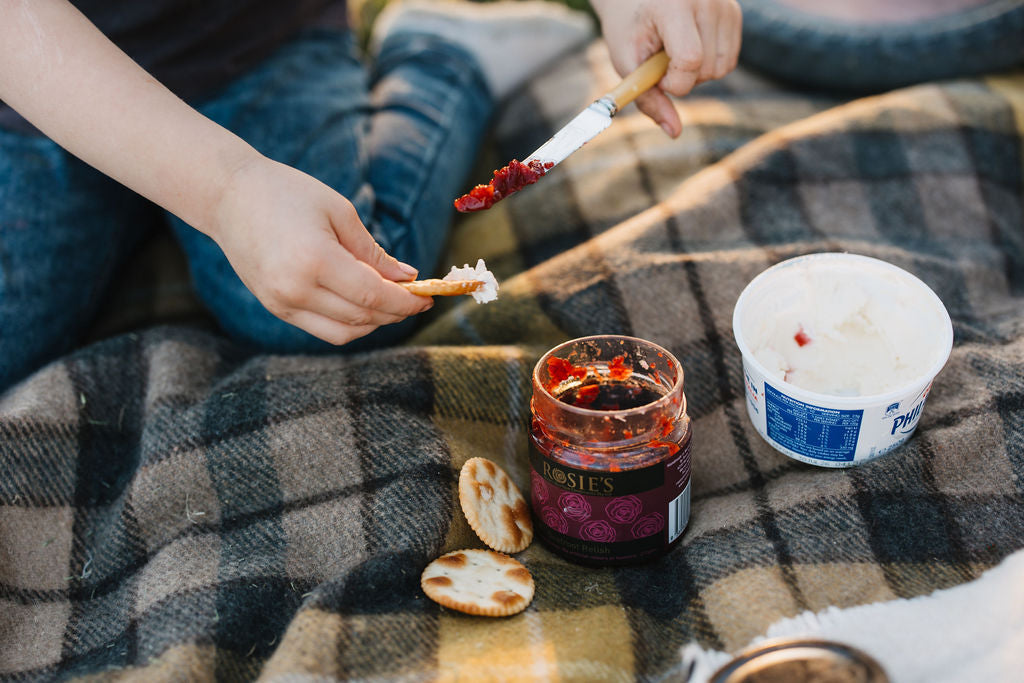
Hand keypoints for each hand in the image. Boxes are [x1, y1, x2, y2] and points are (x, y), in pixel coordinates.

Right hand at [207, 155, 432, 345]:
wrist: (228, 196)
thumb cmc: (287, 193)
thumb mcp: (339, 212)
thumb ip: (374, 253)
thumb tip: (407, 279)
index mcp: (314, 260)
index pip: (373, 296)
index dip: (405, 302)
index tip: (427, 298)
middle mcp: (295, 289)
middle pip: (362, 317)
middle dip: (395, 312)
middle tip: (417, 298)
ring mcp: (281, 303)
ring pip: (344, 332)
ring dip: (374, 322)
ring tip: (392, 302)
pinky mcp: (275, 308)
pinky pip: (323, 329)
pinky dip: (350, 323)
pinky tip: (365, 304)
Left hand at [591, 0, 741, 136]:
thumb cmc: (627, 27)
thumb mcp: (627, 61)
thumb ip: (648, 98)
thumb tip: (675, 133)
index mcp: (674, 6)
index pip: (690, 59)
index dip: (674, 81)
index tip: (656, 76)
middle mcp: (708, 0)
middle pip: (708, 69)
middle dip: (682, 78)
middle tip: (659, 61)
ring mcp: (725, 5)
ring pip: (722, 68)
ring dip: (696, 73)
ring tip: (673, 53)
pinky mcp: (734, 12)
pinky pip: (729, 60)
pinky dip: (708, 64)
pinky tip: (688, 47)